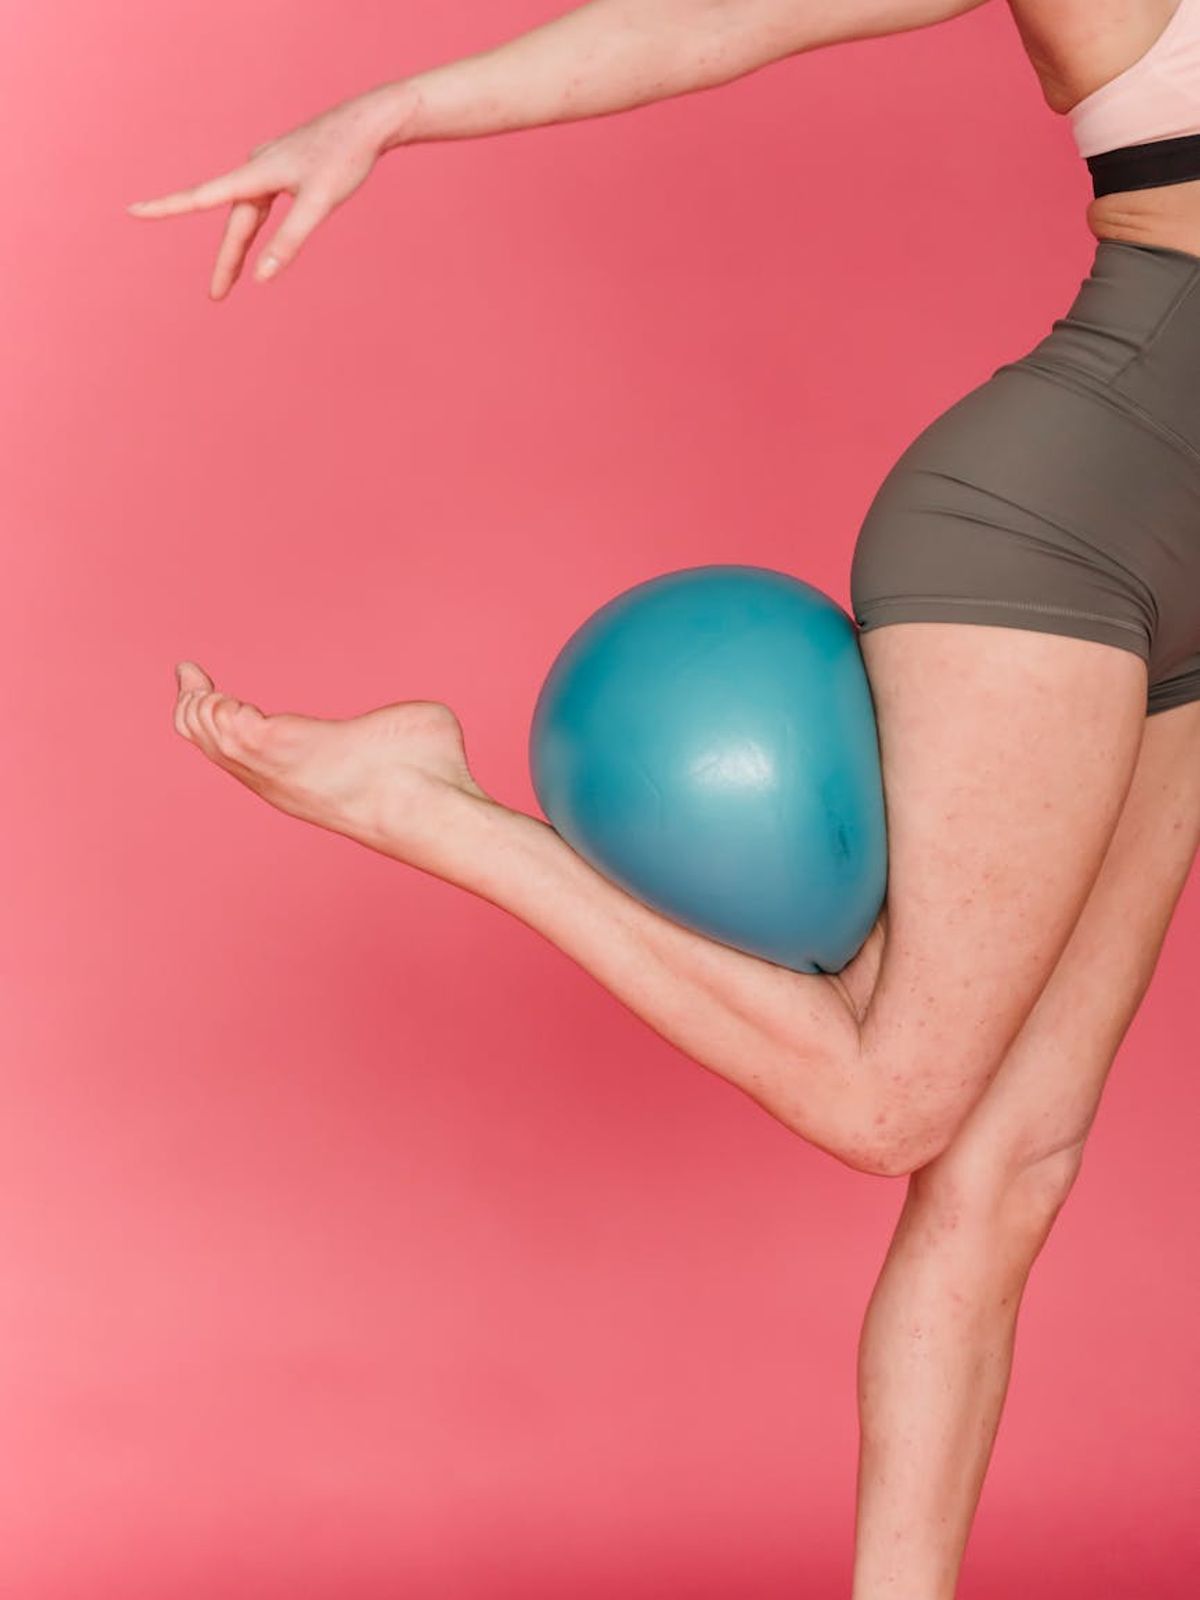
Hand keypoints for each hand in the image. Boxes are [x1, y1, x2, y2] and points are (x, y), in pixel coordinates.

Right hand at [126, 85, 406, 298]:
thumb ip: (289, 242)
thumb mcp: (319, 205)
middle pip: (233, 222)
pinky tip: (258, 236)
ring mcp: (270, 166)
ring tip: (233, 280)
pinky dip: (256, 226)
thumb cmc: (346, 159)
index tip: (132, 211)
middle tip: (216, 297)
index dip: (165, 207)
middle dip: (226, 261)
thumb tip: (262, 278)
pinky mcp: (285, 167)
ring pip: (248, 215)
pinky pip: (261, 203)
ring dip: (241, 247)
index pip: (201, 197)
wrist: (370, 121)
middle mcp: (256, 168)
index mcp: (255, 174)